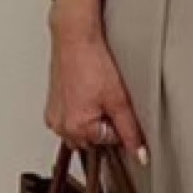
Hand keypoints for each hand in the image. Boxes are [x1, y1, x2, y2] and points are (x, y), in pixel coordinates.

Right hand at [46, 26, 147, 159]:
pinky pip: (69, 119)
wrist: (75, 38)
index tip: (119, 107)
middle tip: (108, 99)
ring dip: (91, 119)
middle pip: (93, 140)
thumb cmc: (92, 62)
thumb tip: (139, 154)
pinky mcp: (52, 106)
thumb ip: (130, 131)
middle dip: (104, 125)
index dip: (120, 125)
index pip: (109, 143)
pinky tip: (86, 92)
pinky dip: (80, 111)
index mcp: (76, 129)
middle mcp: (60, 126)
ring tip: (96, 93)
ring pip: (80, 131)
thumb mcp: (119, 100)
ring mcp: (54, 116)